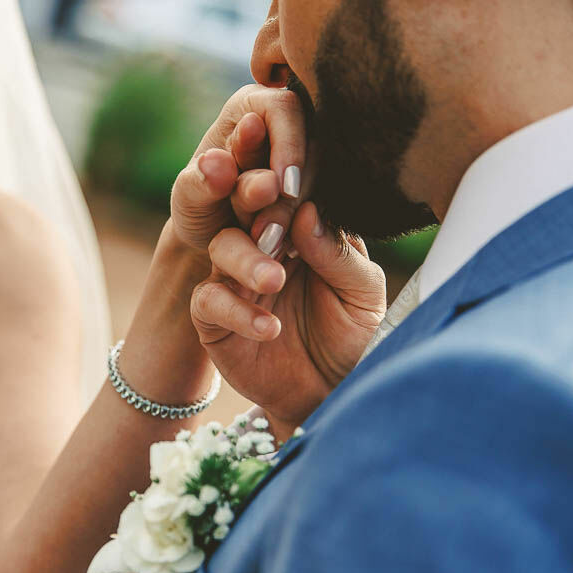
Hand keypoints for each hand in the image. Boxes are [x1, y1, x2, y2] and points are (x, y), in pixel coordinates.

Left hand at [170, 85, 306, 255]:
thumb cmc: (198, 204)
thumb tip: (216, 161)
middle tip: (269, 232)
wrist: (212, 235)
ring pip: (322, 177)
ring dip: (297, 214)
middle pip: (311, 145)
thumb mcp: (189, 197)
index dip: (289, 147)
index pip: (285, 109)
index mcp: (251, 106)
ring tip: (270, 245)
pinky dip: (305, 227)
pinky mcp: (321, 184)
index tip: (282, 188)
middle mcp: (285, 122)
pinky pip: (326, 202)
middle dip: (291, 193)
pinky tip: (287, 249)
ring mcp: (309, 152)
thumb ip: (199, 181)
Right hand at [191, 195, 386, 438]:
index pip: (286, 193)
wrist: (331, 394)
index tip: (292, 178)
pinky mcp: (214, 319)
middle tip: (267, 198)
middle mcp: (262, 246)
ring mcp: (234, 280)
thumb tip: (307, 211)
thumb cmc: (352, 335)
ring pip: (222, 247)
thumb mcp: (362, 294)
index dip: (285, 180)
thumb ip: (338, 253)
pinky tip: (269, 328)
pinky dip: (237, 311)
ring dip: (246, 258)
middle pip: (244, 207)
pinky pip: (210, 302)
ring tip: (275, 280)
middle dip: (250, 197)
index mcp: (300, 230)